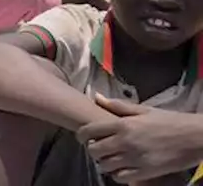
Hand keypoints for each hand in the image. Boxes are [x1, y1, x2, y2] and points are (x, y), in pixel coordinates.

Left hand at [77, 95, 202, 182]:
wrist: (195, 137)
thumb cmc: (169, 120)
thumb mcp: (144, 110)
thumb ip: (117, 106)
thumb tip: (96, 97)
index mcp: (123, 124)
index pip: (89, 131)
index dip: (82, 135)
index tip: (84, 137)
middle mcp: (125, 142)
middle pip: (94, 150)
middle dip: (93, 149)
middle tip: (100, 147)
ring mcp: (135, 159)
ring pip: (105, 165)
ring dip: (105, 162)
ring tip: (111, 158)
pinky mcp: (145, 173)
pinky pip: (121, 177)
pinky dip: (117, 174)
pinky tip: (123, 168)